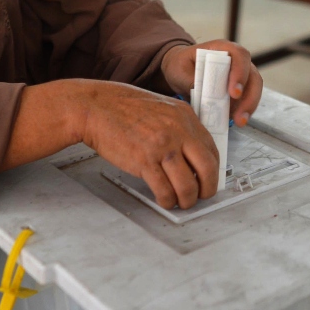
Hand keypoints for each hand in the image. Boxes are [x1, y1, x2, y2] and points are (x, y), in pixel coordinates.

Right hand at [3, 79, 218, 209]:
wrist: (96, 107)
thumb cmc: (124, 107)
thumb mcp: (161, 108)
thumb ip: (179, 126)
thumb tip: (192, 152)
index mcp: (185, 116)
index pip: (211, 149)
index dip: (213, 170)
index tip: (208, 179)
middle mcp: (177, 130)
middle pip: (207, 168)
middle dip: (207, 188)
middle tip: (201, 195)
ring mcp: (162, 146)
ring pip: (187, 184)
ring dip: (187, 199)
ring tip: (181, 202)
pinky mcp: (144, 161)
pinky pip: (164, 189)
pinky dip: (167, 199)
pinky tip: (164, 199)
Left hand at [160, 40, 263, 126]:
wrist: (180, 71)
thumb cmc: (180, 65)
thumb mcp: (180, 69)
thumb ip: (192, 79)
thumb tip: (204, 95)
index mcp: (222, 48)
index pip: (239, 55)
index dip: (240, 73)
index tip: (234, 93)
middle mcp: (236, 60)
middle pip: (252, 74)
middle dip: (249, 96)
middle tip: (239, 115)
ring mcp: (240, 74)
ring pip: (254, 88)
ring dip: (249, 106)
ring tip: (240, 122)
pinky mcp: (240, 89)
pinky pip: (248, 99)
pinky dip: (244, 110)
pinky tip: (237, 121)